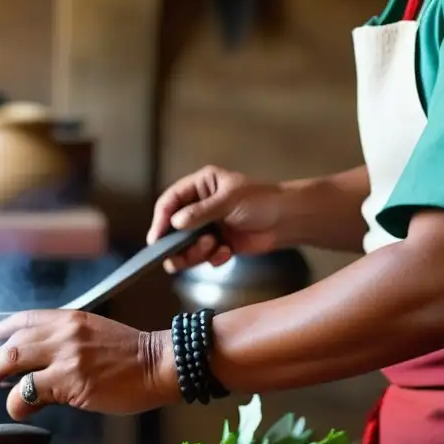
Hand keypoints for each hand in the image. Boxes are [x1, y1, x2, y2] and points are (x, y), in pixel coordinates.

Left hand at [0, 310, 176, 419]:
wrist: (161, 363)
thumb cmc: (132, 354)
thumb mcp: (95, 333)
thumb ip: (66, 342)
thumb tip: (38, 365)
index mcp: (70, 318)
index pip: (25, 318)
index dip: (2, 329)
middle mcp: (64, 332)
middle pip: (12, 342)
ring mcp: (67, 356)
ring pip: (14, 362)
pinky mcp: (72, 381)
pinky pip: (30, 391)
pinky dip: (18, 402)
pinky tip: (21, 409)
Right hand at [147, 166, 285, 271]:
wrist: (287, 221)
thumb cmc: (262, 201)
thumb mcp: (228, 201)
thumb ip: (200, 212)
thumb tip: (175, 223)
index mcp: (200, 186)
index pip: (170, 202)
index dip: (161, 220)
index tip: (157, 239)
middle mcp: (199, 206)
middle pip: (172, 228)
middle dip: (177, 243)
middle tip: (181, 254)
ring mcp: (207, 227)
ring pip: (184, 246)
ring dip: (195, 252)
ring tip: (213, 248)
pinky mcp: (216, 244)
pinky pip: (201, 257)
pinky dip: (211, 258)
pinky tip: (226, 253)